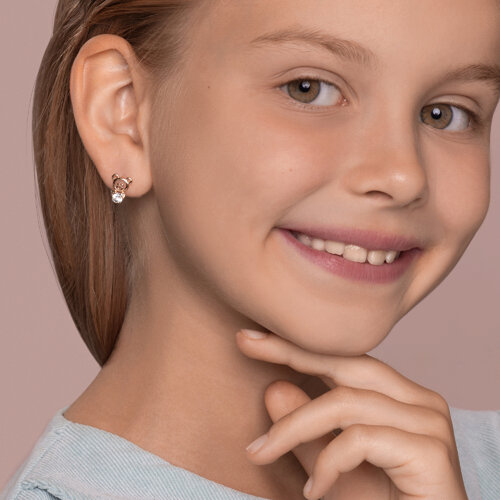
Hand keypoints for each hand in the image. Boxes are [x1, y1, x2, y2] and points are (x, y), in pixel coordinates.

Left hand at [235, 329, 467, 499]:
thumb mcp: (329, 469)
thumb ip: (306, 432)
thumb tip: (273, 388)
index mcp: (401, 397)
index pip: (344, 358)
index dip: (297, 344)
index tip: (251, 336)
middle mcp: (421, 401)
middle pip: (347, 364)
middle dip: (291, 352)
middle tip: (244, 343)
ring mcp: (430, 423)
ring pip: (345, 402)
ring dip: (293, 428)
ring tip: (260, 453)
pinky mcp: (431, 452)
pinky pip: (359, 439)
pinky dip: (327, 463)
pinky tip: (313, 492)